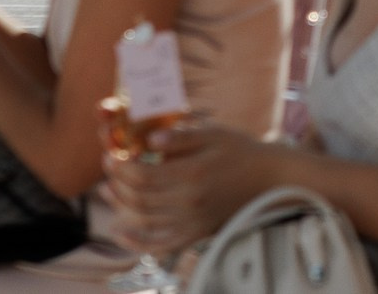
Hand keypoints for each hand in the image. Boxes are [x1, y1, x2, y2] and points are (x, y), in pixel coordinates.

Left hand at [107, 120, 274, 256]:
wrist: (269, 178)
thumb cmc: (241, 151)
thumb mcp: (214, 134)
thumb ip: (182, 136)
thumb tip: (150, 139)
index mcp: (193, 173)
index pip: (143, 176)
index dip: (120, 168)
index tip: (110, 156)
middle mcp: (190, 202)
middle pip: (139, 198)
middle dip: (117, 183)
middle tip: (108, 167)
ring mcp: (192, 221)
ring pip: (144, 219)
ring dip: (120, 206)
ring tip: (107, 189)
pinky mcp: (195, 233)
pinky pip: (159, 244)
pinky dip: (136, 242)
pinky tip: (120, 231)